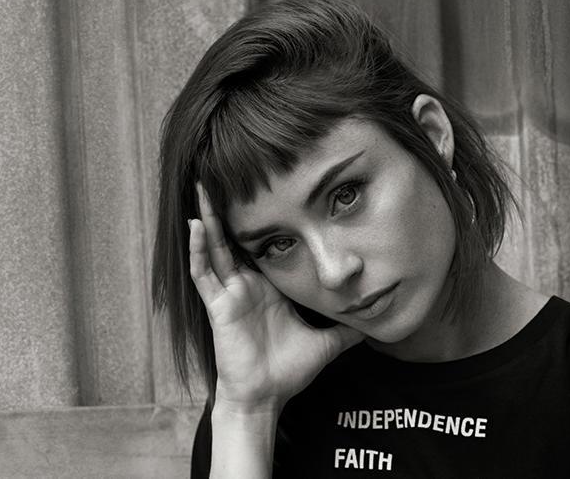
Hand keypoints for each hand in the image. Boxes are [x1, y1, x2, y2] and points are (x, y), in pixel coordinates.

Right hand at [189, 183, 363, 413]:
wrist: (266, 397)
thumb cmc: (287, 370)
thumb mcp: (326, 342)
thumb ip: (346, 330)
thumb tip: (373, 324)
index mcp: (269, 288)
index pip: (265, 246)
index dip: (264, 220)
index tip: (271, 191)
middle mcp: (247, 285)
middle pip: (235, 238)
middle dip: (230, 208)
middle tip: (225, 173)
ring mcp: (230, 293)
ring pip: (214, 248)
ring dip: (209, 219)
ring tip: (203, 187)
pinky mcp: (218, 306)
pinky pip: (204, 273)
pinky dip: (198, 249)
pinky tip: (196, 225)